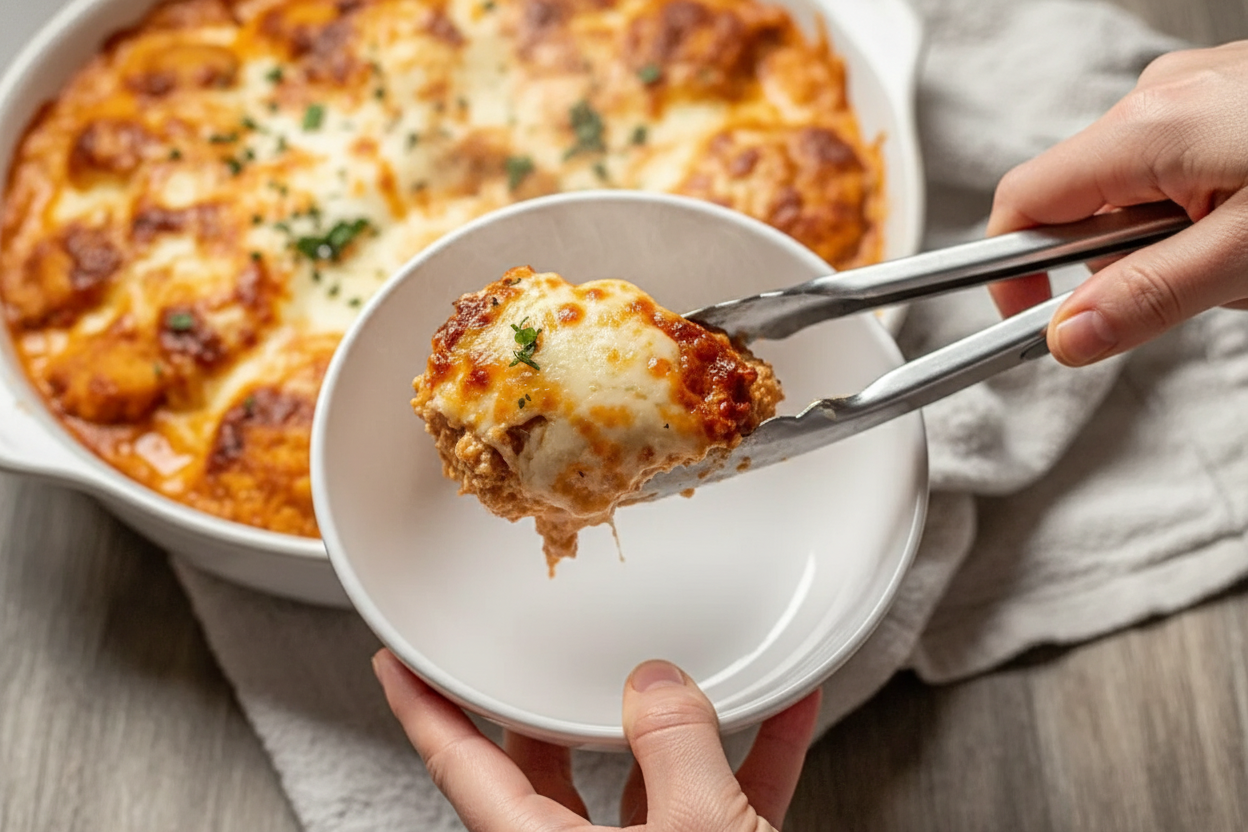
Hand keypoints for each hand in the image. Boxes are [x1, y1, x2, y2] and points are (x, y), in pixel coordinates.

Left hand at [373, 649, 822, 830]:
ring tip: (692, 669)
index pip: (461, 768)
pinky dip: (747, 760)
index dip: (424, 710)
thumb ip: (676, 749)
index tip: (396, 665)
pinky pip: (715, 802)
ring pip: (641, 782)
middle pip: (547, 769)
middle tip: (552, 652)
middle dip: (557, 705)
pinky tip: (782, 716)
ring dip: (674, 726)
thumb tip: (659, 688)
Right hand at [986, 40, 1247, 365]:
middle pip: (1082, 204)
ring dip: (1172, 241)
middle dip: (1122, 262)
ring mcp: (1194, 94)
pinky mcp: (1226, 100)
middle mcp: (1158, 99)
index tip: (1031, 321)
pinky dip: (1204, 212)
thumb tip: (1070, 334)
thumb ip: (1149, 298)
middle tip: (1194, 289)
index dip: (1011, 272)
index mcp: (1147, 131)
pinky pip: (1179, 169)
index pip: (1021, 206)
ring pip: (1136, 193)